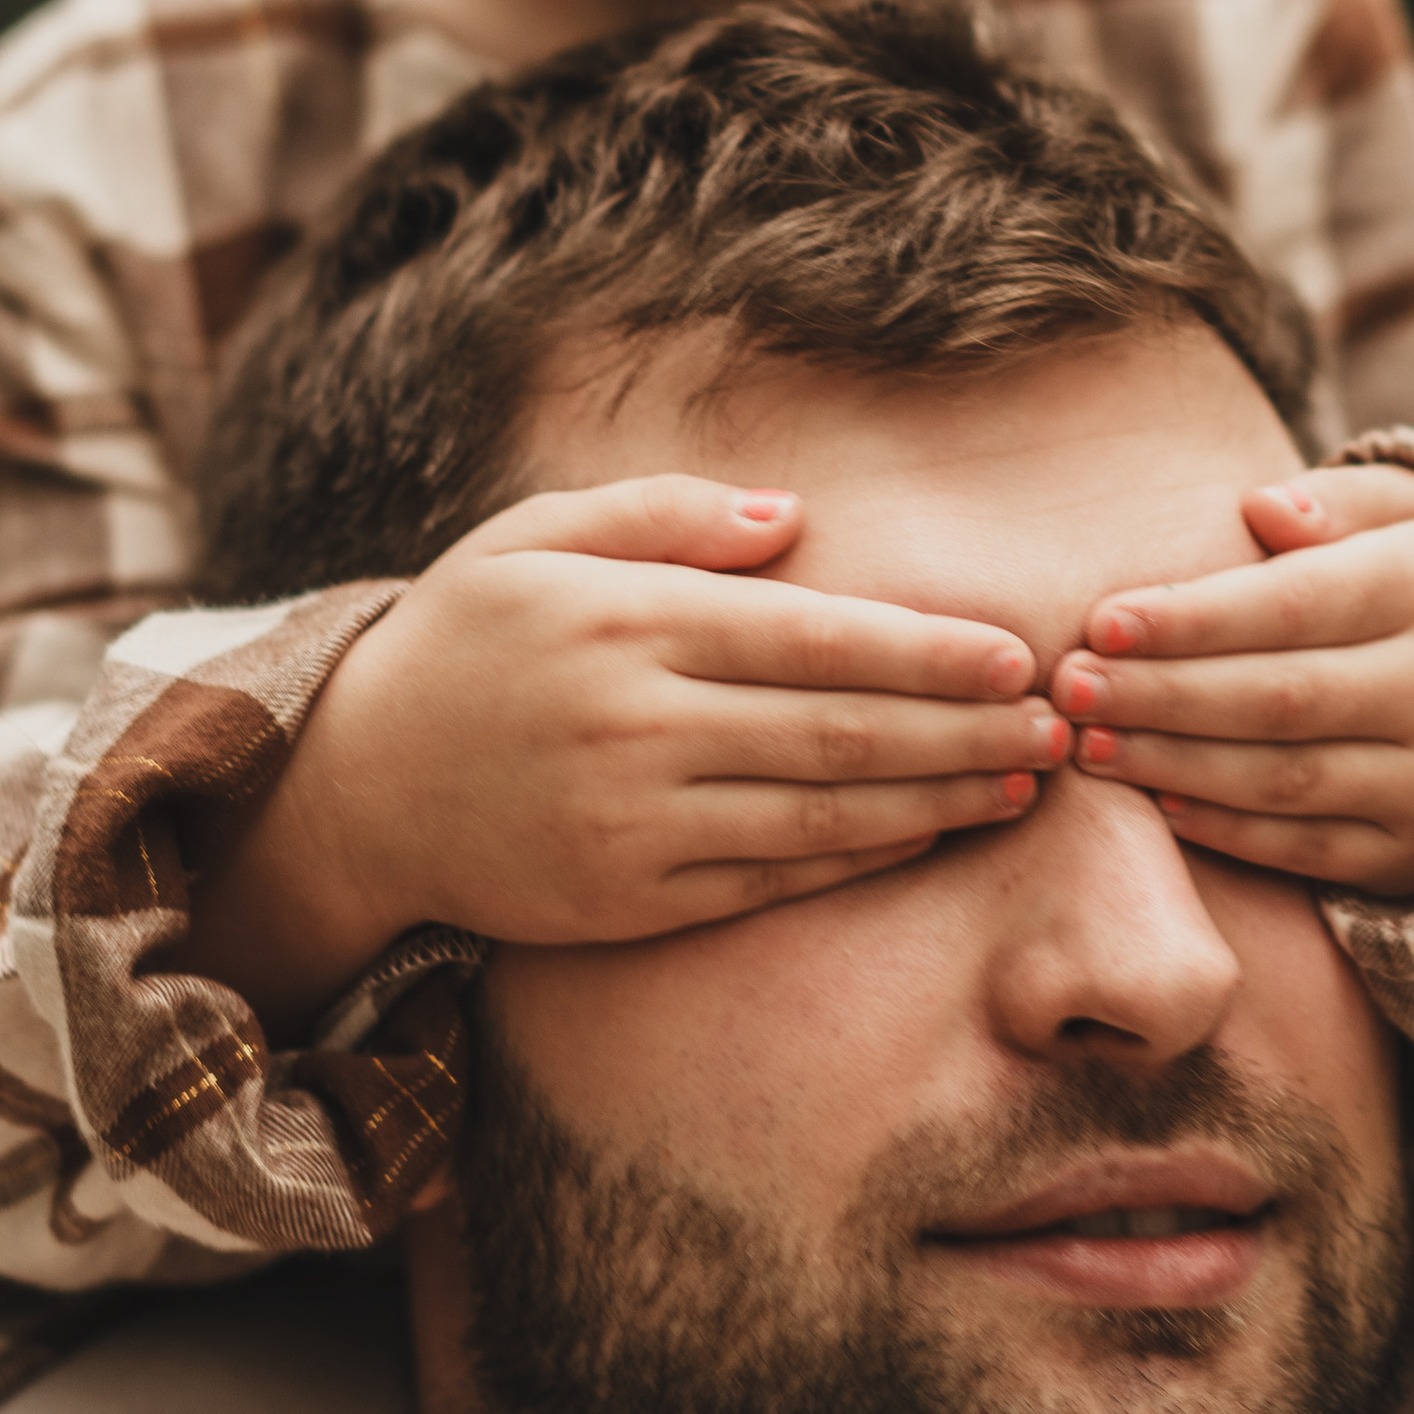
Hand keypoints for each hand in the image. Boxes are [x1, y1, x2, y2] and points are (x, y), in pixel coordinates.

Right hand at [193, 477, 1064, 1028]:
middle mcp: (634, 724)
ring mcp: (633, 822)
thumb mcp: (539, 538)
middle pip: (837, 730)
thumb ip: (668, 514)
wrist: (354, 786)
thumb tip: (793, 519)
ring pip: (820, 812)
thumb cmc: (467, 641)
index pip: (811, 637)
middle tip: (1059, 725)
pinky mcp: (629, 899)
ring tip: (1023, 781)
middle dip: (964, 729)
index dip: (926, 650)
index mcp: (626, 620)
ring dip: (937, 800)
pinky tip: (927, 831)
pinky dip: (861, 855)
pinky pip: (772, 876)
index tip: (1016, 652)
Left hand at [1047, 464, 1413, 900]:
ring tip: (1087, 743)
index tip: (1101, 622)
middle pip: (1278, 698)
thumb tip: (1261, 508)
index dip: (1192, 619)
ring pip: (1283, 779)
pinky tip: (1159, 801)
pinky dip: (1227, 831)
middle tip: (1067, 688)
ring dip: (1173, 764)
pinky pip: (1307, 849)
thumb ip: (1340, 500)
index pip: (1296, 605)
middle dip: (1161, 695)